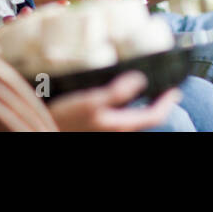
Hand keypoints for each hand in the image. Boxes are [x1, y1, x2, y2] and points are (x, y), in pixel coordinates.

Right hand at [47, 71, 181, 131]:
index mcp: (119, 126)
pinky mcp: (92, 127)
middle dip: (155, 103)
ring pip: (129, 120)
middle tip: (161, 87)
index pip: (155, 116)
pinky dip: (123, 107)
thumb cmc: (61, 120)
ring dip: (139, 105)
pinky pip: (115, 118)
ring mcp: (104, 131)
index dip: (168, 101)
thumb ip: (116, 92)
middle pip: (144, 119)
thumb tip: (141, 79)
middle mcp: (114, 131)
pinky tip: (115, 95)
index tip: (176, 88)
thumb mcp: (89, 102)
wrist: (36, 130)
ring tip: (141, 87)